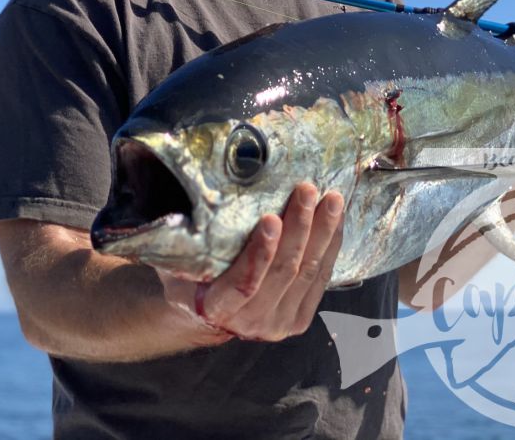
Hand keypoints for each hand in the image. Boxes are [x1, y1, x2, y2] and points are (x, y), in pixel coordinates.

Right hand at [160, 183, 344, 342]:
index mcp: (218, 308)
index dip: (259, 252)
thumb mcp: (177, 265)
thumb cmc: (189, 281)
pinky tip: (336, 221)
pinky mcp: (300, 318)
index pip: (243, 282)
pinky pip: (321, 279)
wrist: (207, 318)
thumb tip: (189, 202)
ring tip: (331, 199)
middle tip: (307, 191)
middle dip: (299, 228)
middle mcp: (252, 322)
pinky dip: (331, 247)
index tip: (270, 218)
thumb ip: (183, 244)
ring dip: (322, 233)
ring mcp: (279, 323)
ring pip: (306, 273)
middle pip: (283, 272)